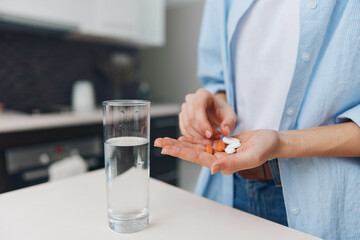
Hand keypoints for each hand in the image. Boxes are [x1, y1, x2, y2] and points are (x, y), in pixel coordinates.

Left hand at [154, 130, 280, 174]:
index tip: (165, 149)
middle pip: (191, 152)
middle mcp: (218, 159)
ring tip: (164, 140)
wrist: (273, 141)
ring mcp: (219, 151)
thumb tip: (212, 168)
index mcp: (223, 164)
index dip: (180, 152)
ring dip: (180, 143)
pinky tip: (182, 137)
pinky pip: (204, 142)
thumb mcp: (251, 156)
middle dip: (174, 147)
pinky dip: (193, 139)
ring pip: (195, 146)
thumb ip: (231, 163)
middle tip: (157, 142)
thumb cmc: (265, 148)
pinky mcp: (222, 144)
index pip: (197, 157)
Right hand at [179, 89, 236, 138]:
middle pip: (190, 118)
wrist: (216, 111)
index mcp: (203, 94)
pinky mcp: (182, 117)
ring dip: (197, 136)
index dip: (203, 123)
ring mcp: (184, 107)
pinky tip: (203, 138)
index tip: (210, 135)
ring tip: (210, 138)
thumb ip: (229, 123)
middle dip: (201, 132)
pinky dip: (192, 137)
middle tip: (213, 138)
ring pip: (186, 125)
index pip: (198, 108)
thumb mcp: (230, 115)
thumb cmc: (222, 111)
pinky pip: (183, 129)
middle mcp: (191, 99)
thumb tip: (225, 131)